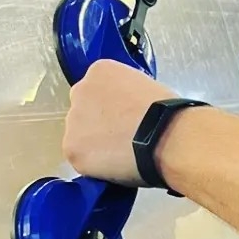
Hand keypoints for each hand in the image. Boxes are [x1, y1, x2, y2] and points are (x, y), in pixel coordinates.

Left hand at [63, 60, 174, 186]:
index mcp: (99, 71)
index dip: (112, 108)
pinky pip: (82, 160)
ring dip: (96, 145)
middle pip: (84, 111)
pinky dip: (96, 166)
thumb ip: (126, 95)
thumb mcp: (145, 86)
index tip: (124, 118)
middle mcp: (79, 91)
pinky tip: (117, 165)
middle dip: (99, 124)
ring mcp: (72, 121)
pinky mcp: (72, 149)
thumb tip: (126, 111)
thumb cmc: (166, 112)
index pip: (97, 90)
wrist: (165, 137)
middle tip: (122, 137)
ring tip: (123, 154)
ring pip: (80, 137)